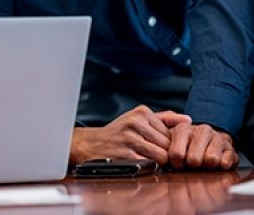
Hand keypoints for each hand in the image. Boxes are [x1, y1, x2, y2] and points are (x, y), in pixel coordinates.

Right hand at [70, 105, 190, 164]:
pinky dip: (148, 167)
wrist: (90, 144)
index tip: (161, 147)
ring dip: (158, 161)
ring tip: (148, 158)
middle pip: (169, 145)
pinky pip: (150, 164)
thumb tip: (188, 120)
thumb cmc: (117, 133)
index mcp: (141, 112)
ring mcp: (130, 138)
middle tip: (155, 155)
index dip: (170, 143)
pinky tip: (139, 163)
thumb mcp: (137, 118)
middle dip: (165, 153)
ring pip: (162, 156)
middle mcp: (135, 122)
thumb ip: (164, 118)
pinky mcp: (125, 154)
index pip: (172, 132)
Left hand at [167, 122, 238, 169]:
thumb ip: (161, 148)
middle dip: (191, 166)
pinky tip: (215, 164)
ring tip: (202, 163)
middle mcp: (202, 130)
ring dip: (206, 167)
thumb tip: (158, 158)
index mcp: (183, 128)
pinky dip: (219, 168)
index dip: (177, 164)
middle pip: (194, 159)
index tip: (177, 164)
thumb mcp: (169, 143)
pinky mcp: (231, 148)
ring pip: (211, 160)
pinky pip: (224, 163)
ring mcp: (218, 138)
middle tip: (191, 165)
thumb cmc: (186, 146)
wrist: (210, 142)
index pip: (177, 154)